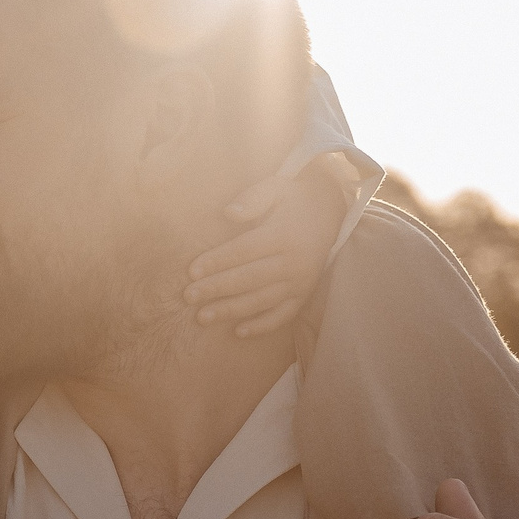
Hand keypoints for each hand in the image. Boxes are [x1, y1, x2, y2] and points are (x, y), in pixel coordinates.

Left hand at [183, 153, 357, 337]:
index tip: (192, 271)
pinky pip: (283, 315)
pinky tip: (238, 332)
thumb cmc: (292, 199)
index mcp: (283, 235)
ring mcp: (301, 281)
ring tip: (202, 317)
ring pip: (262, 300)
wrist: (330, 212)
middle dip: (217, 288)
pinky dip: (262, 325)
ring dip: (232, 310)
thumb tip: (229, 212)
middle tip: (188, 297)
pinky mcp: (305, 294)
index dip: (218, 261)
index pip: (244, 250)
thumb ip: (253, 198)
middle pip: (249, 278)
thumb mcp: (275, 187)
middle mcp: (294, 261)